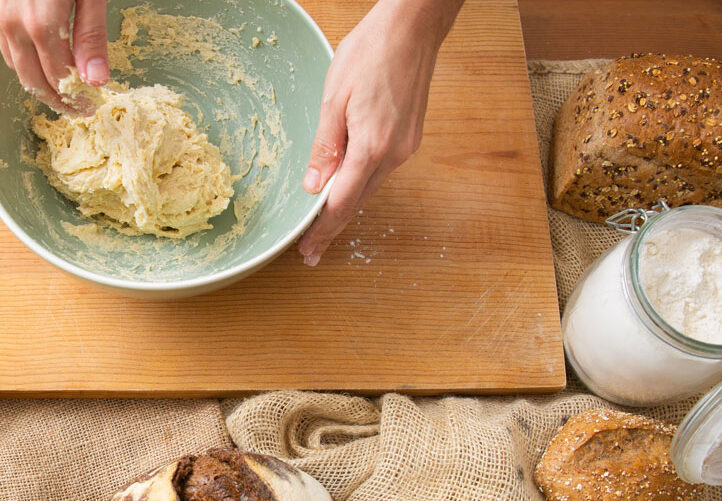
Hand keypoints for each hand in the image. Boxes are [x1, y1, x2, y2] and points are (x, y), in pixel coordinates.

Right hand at [0, 0, 110, 111]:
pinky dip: (22, 58)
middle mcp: (13, 22)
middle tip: (75, 107)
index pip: (58, 78)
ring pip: (14, 64)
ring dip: (37, 81)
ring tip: (60, 87)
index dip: (75, 98)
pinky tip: (40, 59)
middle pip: (32, 79)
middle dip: (55, 100)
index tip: (89, 105)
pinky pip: (4, 43)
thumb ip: (91, 36)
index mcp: (41, 22)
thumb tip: (96, 80)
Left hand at [297, 0, 462, 264]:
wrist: (412, 28)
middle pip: (358, 202)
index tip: (308, 250)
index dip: (323, 230)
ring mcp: (406, 147)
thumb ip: (324, 147)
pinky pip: (381, 170)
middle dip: (333, 227)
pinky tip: (347, 188)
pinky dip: (362, 184)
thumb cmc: (371, 53)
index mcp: (372, 147)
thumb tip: (313, 186)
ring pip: (370, 187)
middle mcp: (394, 154)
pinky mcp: (410, 137)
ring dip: (347, 207)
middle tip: (311, 250)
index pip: (342, 203)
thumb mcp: (335, 99)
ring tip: (323, 225)